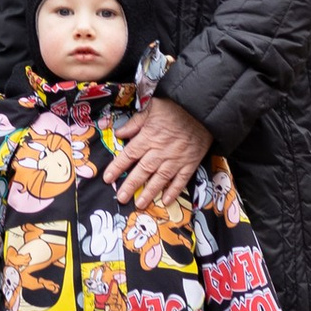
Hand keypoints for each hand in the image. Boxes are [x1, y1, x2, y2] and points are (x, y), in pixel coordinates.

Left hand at [112, 95, 210, 209]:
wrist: (202, 109)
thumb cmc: (175, 106)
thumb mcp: (151, 107)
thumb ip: (135, 123)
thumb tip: (119, 133)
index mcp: (148, 137)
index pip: (129, 155)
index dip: (117, 167)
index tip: (108, 178)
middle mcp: (160, 151)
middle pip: (142, 171)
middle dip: (131, 185)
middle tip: (122, 199)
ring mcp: (176, 159)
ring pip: (160, 179)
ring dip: (149, 192)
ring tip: (140, 204)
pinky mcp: (190, 163)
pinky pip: (181, 180)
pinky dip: (174, 191)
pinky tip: (166, 200)